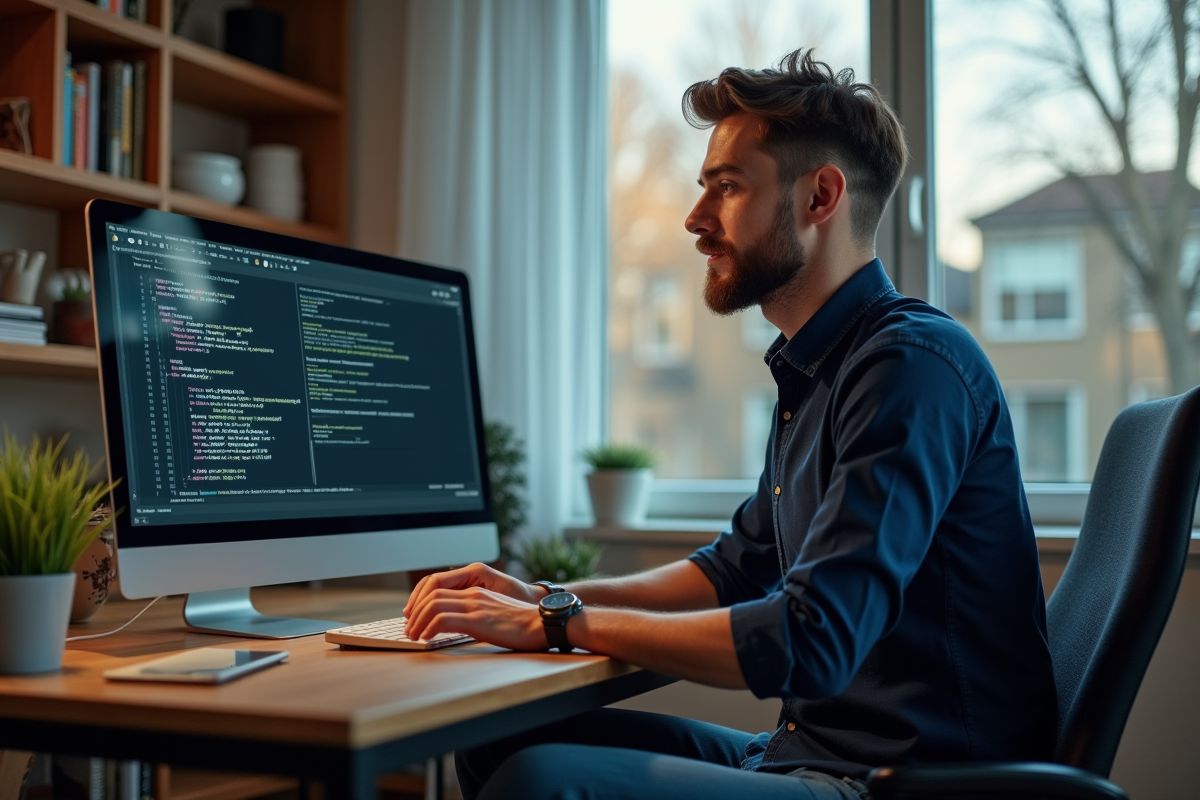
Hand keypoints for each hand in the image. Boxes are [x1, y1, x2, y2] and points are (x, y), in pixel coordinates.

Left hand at [404, 585, 546, 650]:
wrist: (542, 623)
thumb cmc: (523, 624)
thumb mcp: (495, 613)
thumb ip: (478, 613)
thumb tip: (461, 625)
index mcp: (476, 592)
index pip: (439, 588)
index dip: (421, 602)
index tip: (414, 618)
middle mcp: (473, 594)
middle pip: (431, 594)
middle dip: (414, 612)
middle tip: (409, 629)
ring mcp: (475, 606)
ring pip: (433, 605)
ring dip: (418, 621)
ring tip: (414, 636)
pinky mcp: (478, 620)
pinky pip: (443, 619)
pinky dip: (429, 628)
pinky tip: (427, 638)